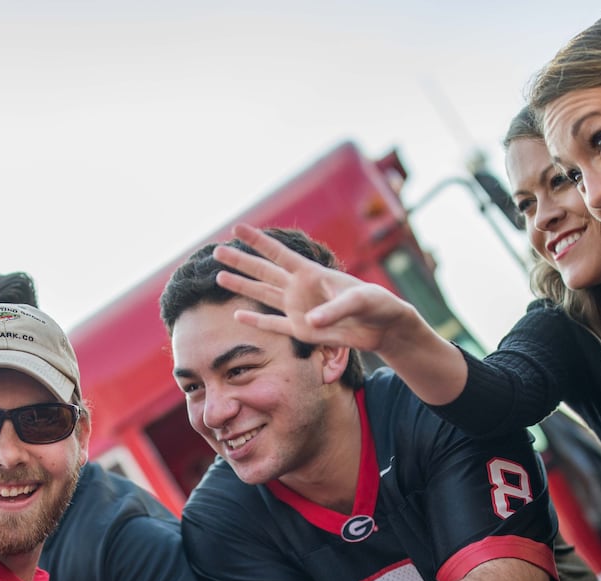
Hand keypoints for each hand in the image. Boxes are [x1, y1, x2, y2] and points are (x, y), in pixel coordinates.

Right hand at [210, 223, 431, 355]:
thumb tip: (309, 323)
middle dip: (241, 261)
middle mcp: (300, 289)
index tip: (237, 227)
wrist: (383, 326)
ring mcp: (298, 310)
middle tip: (216, 251)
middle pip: (264, 272)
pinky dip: (256, 322)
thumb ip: (334, 309)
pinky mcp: (301, 332)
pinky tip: (238, 316)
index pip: (280, 254)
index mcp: (312, 273)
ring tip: (219, 276)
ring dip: (242, 287)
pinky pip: (273, 325)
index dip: (258, 241)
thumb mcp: (360, 301)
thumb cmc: (376, 304)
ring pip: (263, 295)